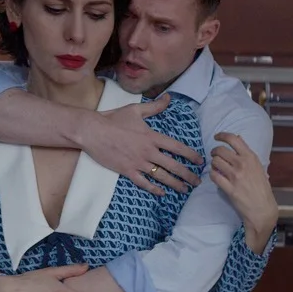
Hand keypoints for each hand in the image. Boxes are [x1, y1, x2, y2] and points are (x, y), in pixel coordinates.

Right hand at [76, 94, 203, 194]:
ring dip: (175, 184)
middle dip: (187, 175)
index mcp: (152, 137)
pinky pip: (143, 183)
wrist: (92, 131)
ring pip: (161, 177)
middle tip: (197, 182)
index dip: (191, 155)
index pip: (177, 148)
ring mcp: (138, 163)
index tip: (199, 161)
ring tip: (184, 189)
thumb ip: (155, 107)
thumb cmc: (113, 119)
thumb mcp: (135, 110)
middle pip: (173, 166)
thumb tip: (169, 98)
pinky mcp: (126, 171)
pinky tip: (162, 193)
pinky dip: (154, 189)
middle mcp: (148, 151)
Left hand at [210, 132, 277, 250]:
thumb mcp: (258, 167)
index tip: (216, 136)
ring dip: (213, 164)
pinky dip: (212, 175)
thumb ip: (247, 154)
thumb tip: (238, 138)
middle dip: (214, 151)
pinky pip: (214, 176)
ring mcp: (235, 176)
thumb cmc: (261, 188)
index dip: (222, 135)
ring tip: (216, 167)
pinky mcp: (229, 188)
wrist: (262, 209)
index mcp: (251, 157)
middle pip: (220, 150)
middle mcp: (243, 164)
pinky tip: (216, 176)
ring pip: (215, 162)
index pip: (233, 139)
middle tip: (214, 155)